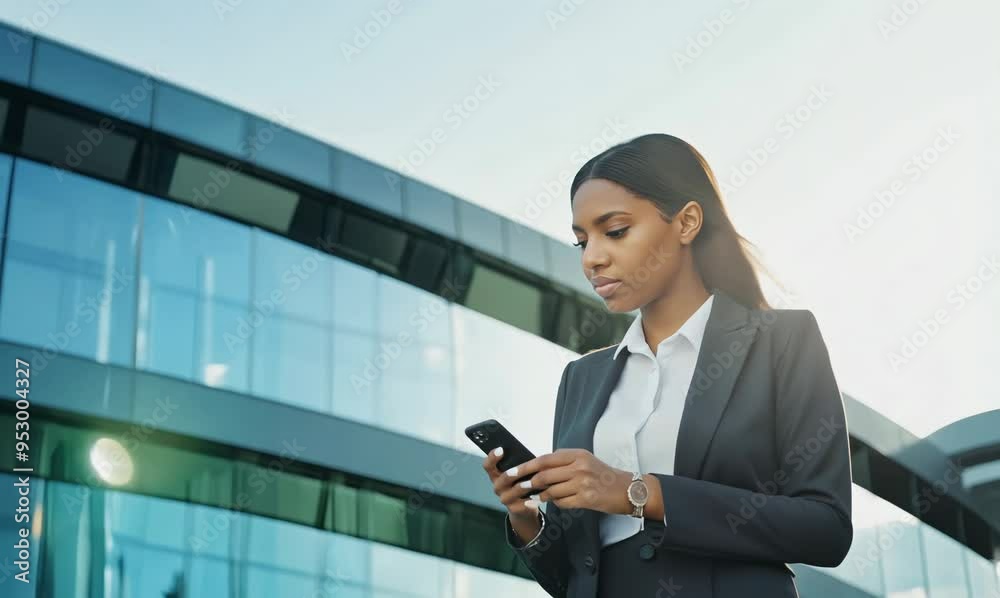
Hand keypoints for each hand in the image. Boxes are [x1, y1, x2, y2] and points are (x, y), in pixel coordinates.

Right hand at [481, 447, 540, 523]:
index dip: (492, 457)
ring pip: (515, 490)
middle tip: (519, 468)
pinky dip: (531, 500)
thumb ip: (519, 464)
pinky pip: (523, 504)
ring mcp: (505, 498)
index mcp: (496, 474)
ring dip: (525, 486)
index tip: (500, 449)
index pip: (488, 465)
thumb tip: (529, 455)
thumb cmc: (522, 482)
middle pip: (502, 478)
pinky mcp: (514, 508)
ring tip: (535, 481)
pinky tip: (539, 496)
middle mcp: (498, 486)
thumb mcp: (518, 472)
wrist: (523, 506)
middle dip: (511, 473)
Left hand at [509, 448, 632, 514]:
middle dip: (528, 482)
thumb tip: (538, 466)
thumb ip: (563, 462)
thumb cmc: (603, 474)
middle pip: (544, 475)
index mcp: (577, 455)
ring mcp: (583, 483)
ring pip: (551, 491)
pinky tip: (555, 502)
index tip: (513, 471)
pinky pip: (561, 502)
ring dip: (541, 496)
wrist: (627, 489)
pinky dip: (555, 503)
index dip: (526, 466)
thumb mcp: (584, 460)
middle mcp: (579, 467)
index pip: (545, 459)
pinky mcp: (586, 499)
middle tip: (519, 487)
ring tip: (537, 497)